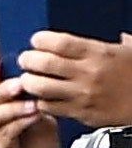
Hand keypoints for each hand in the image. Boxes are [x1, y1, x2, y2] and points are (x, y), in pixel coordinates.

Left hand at [16, 30, 131, 130]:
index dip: (42, 40)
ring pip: (41, 88)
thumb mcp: (130, 51)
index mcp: (100, 54)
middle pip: (45, 64)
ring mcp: (82, 95)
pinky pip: (49, 107)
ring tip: (27, 79)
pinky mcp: (79, 113)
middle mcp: (89, 73)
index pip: (61, 43)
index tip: (36, 40)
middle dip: (28, 59)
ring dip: (28, 82)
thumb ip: (115, 42)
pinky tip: (41, 97)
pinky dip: (40, 101)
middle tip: (25, 59)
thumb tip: (114, 34)